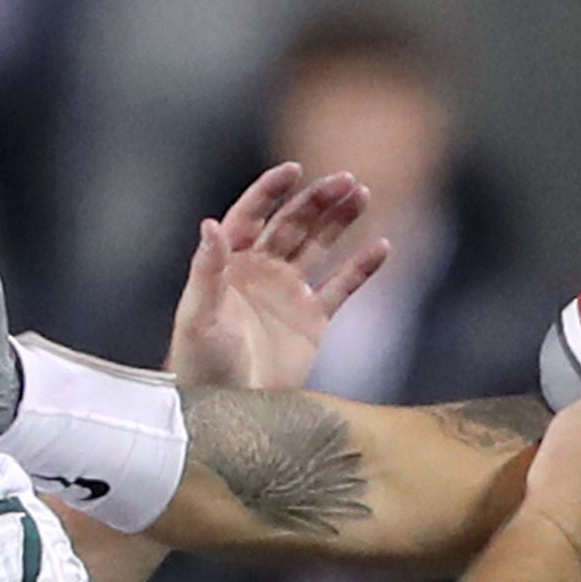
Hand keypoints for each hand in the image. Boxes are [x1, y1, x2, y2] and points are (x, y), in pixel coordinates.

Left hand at [167, 163, 389, 391]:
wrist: (227, 411)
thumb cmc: (199, 364)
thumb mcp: (199, 316)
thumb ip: (207, 270)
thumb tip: (210, 224)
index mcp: (230, 262)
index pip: (253, 214)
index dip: (271, 190)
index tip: (294, 170)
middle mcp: (261, 269)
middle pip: (293, 223)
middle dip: (317, 200)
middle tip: (345, 180)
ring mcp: (289, 293)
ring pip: (320, 245)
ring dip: (340, 220)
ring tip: (362, 194)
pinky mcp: (312, 321)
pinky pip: (342, 287)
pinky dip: (362, 268)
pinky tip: (382, 246)